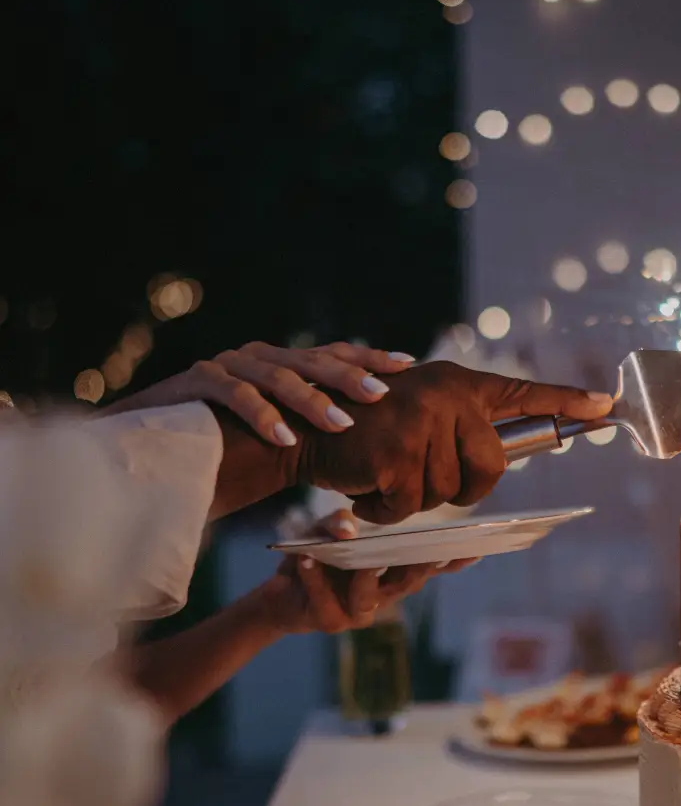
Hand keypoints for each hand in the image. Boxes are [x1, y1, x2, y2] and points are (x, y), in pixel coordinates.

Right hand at [104, 340, 414, 443]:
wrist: (147, 451)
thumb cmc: (218, 451)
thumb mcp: (275, 438)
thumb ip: (312, 433)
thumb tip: (368, 445)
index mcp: (279, 366)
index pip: (332, 354)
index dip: (369, 356)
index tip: (407, 365)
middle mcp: (256, 359)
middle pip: (311, 359)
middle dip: (350, 375)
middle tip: (382, 393)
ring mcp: (225, 367)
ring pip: (276, 376)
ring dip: (311, 400)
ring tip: (342, 423)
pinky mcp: (195, 383)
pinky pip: (233, 394)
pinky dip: (261, 415)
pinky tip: (284, 438)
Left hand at [255, 510, 469, 633]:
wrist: (279, 597)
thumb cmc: (312, 559)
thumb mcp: (323, 531)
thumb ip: (336, 522)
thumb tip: (349, 528)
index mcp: (390, 574)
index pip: (427, 566)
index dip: (453, 560)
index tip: (476, 547)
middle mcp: (381, 596)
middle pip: (408, 582)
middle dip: (420, 567)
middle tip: (432, 551)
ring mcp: (357, 612)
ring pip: (369, 596)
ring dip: (366, 576)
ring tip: (366, 561)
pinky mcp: (329, 620)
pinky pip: (324, 600)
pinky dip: (315, 579)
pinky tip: (308, 560)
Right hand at [294, 361, 612, 523]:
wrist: (304, 432)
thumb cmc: (364, 432)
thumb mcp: (418, 417)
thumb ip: (456, 430)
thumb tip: (496, 460)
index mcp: (456, 384)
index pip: (521, 393)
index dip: (566, 400)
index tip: (607, 406)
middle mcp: (445, 396)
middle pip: (489, 469)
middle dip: (463, 490)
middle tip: (423, 478)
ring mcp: (421, 424)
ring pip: (448, 495)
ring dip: (414, 499)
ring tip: (385, 472)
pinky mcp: (397, 456)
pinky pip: (411, 506)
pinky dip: (386, 510)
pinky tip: (367, 486)